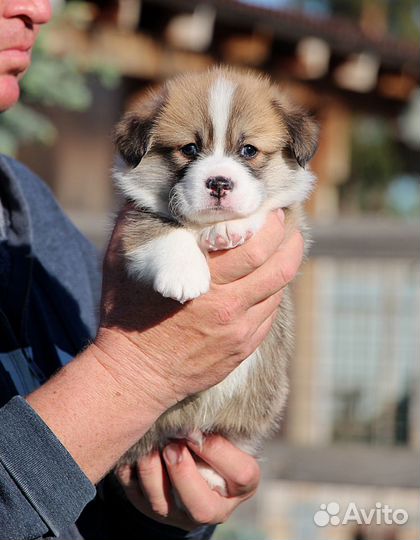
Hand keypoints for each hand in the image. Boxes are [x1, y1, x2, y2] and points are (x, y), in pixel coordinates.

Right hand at [94, 209, 303, 412]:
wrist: (134, 375)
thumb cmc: (125, 313)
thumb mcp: (122, 261)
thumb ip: (138, 220)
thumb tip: (146, 188)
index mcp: (203, 281)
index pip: (254, 246)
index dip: (270, 223)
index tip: (272, 208)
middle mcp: (228, 307)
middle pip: (278, 266)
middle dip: (289, 238)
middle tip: (285, 221)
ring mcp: (239, 331)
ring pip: (279, 290)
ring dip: (286, 263)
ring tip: (285, 244)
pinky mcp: (242, 348)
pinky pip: (270, 314)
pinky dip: (273, 291)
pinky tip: (266, 278)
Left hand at [115, 435, 259, 529]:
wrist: (188, 448)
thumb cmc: (214, 429)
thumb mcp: (227, 427)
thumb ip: (222, 421)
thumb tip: (210, 393)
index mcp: (241, 486)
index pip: (241, 475)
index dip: (218, 451)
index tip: (197, 429)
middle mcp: (213, 509)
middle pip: (202, 509)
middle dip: (183, 473)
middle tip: (171, 446)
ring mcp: (177, 513)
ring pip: (162, 506)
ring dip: (152, 472)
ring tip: (149, 446)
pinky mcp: (148, 507)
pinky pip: (135, 496)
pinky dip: (130, 472)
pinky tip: (134, 450)